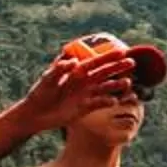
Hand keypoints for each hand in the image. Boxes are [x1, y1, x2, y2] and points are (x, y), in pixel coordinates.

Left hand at [20, 42, 137, 130]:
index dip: (108, 56)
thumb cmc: (39, 93)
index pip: (95, 62)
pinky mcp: (85, 108)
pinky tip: (113, 101)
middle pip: (104, 72)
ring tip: (127, 83)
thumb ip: (59, 69)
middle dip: (118, 67)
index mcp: (75, 71)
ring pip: (105, 88)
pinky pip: (99, 103)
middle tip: (132, 63)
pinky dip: (106, 102)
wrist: (34, 114)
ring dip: (116, 85)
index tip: (122, 51)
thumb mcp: (47, 80)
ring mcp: (85, 94)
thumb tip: (73, 62)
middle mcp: (83, 82)